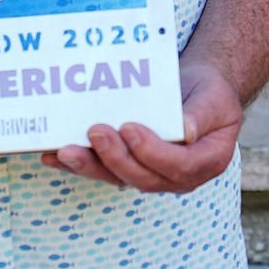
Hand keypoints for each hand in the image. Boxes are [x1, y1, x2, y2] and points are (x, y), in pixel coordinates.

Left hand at [44, 57, 242, 193]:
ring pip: (118, 177)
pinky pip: (102, 169)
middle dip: (115, 158)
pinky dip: (77, 164)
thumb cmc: (209, 93)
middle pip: (143, 177)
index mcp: (206, 161)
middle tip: (95, 132)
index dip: (152, 152)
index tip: (130, 128)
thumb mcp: (215, 98)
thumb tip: (184, 130)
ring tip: (64, 151)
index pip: (178, 166)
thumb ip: (201, 115)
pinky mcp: (128, 166)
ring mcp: (151, 174)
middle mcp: (177, 176)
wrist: (198, 90)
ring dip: (89, 166)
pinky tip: (52, 156)